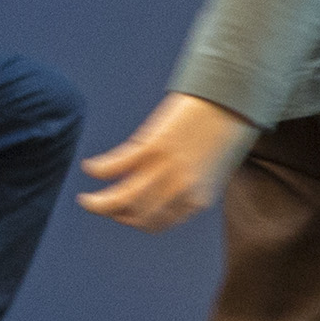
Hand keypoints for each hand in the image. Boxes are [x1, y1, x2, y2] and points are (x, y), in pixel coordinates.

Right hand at [76, 93, 259, 231]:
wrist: (234, 97)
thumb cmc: (230, 128)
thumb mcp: (215, 166)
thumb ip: (194, 182)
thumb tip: (171, 187)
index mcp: (198, 198)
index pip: (158, 223)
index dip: (136, 222)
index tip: (124, 213)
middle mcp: (181, 190)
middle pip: (138, 216)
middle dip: (116, 215)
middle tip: (103, 207)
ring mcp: (166, 169)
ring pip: (123, 199)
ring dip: (100, 203)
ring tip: (85, 200)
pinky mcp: (152, 146)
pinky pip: (118, 166)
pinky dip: (100, 169)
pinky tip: (90, 167)